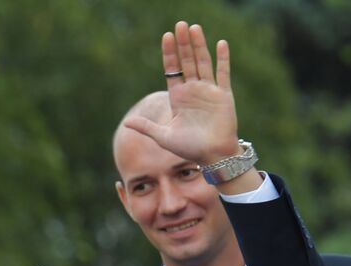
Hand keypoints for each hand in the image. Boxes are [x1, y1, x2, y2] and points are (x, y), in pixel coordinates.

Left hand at [122, 22, 238, 167]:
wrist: (213, 156)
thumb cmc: (189, 148)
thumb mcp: (164, 137)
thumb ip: (147, 127)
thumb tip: (126, 123)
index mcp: (178, 97)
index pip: (172, 69)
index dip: (169, 54)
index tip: (166, 36)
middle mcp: (193, 90)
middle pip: (187, 61)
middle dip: (183, 44)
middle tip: (180, 25)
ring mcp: (209, 90)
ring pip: (203, 62)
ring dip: (199, 45)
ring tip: (194, 28)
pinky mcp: (223, 94)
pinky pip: (222, 73)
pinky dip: (223, 58)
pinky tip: (220, 43)